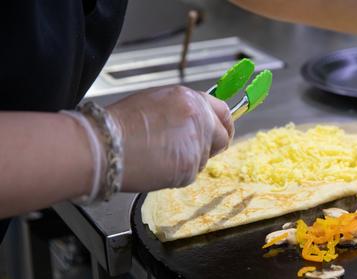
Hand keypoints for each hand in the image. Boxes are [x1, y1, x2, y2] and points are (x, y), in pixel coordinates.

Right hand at [107, 86, 233, 191]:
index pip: (223, 111)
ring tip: (161, 155)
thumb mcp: (156, 102)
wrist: (104, 145)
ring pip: (204, 158)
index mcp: (190, 99)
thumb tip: (198, 120)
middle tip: (192, 152)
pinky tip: (157, 166)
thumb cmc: (120, 124)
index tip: (224, 132)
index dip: (224, 124)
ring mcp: (197, 145)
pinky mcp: (189, 168)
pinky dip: (177, 174)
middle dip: (212, 146)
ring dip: (189, 160)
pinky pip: (190, 174)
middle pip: (222, 138)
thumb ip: (183, 110)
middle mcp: (199, 119)